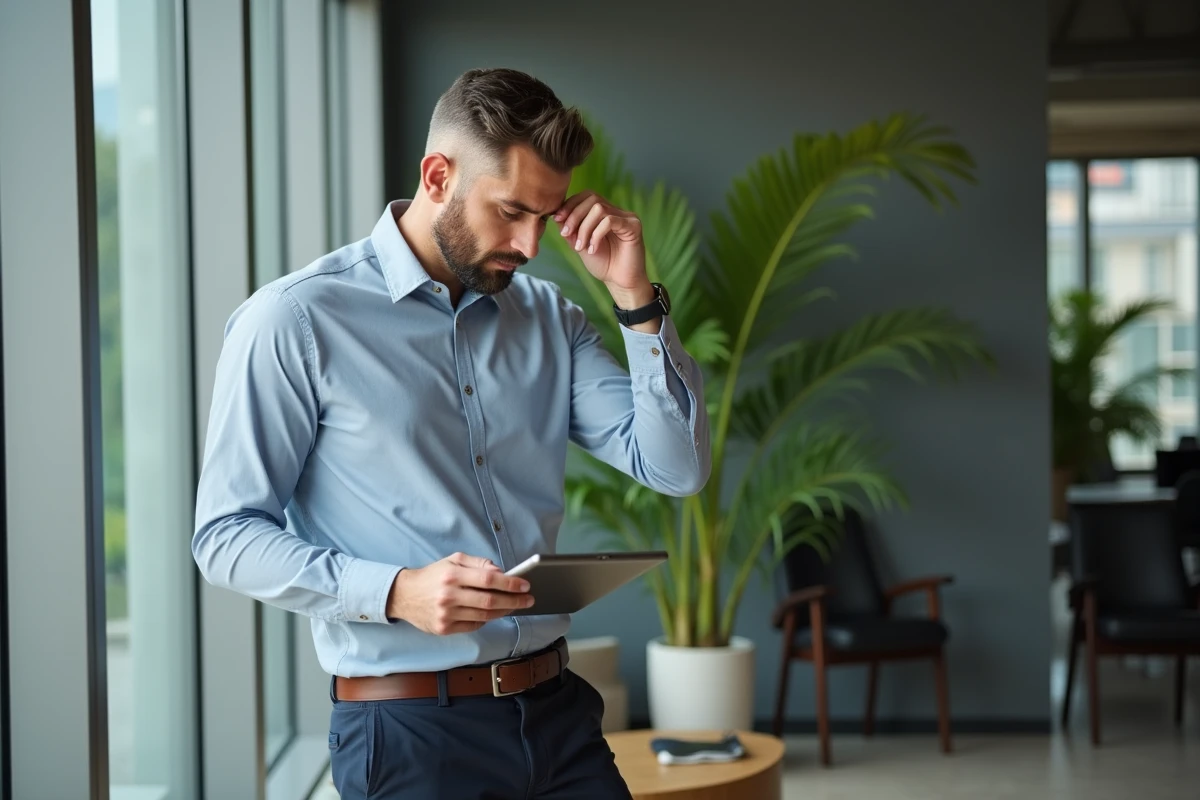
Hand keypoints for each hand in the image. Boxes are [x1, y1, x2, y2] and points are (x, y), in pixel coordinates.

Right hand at [386, 552, 533, 634]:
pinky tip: (493, 613)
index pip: (488, 579)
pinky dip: (487, 619)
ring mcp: (446, 614)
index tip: (525, 584)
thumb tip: (501, 571)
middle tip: (528, 599)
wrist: (404, 595)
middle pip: (490, 600)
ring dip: (504, 611)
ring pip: (484, 615)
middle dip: (514, 600)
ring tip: (515, 605)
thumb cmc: (433, 575)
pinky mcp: (444, 628)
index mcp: (452, 575)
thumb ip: (478, 563)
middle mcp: (449, 596)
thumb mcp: (453, 560)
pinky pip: (474, 625)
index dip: (510, 583)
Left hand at [554, 192, 652, 307]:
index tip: (557, 219)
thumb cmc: (603, 264)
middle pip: (592, 198)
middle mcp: (616, 211)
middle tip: (565, 234)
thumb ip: (570, 230)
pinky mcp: (634, 226)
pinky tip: (593, 250)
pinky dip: (596, 235)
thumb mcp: (580, 245)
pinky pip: (610, 221)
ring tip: (580, 247)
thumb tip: (556, 214)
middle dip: (574, 215)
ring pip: (599, 209)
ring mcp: (626, 217)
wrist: (619, 282)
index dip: (570, 205)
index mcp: (605, 212)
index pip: (586, 196)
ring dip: (584, 228)